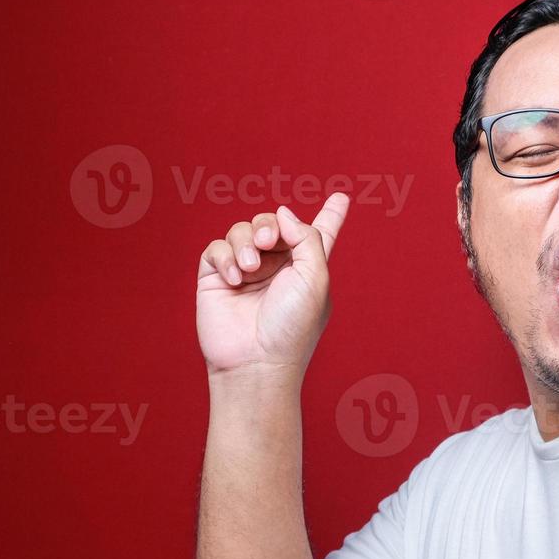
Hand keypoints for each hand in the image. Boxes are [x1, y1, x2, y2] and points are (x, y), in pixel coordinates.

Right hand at [196, 193, 350, 380]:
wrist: (256, 360)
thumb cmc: (292, 326)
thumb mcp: (316, 279)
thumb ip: (308, 238)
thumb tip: (284, 214)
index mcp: (307, 268)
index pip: (319, 235)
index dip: (331, 215)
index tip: (342, 197)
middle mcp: (277, 267)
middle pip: (272, 223)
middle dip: (268, 225)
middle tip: (270, 241)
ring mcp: (246, 271)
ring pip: (242, 231)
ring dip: (246, 243)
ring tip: (251, 269)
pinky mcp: (217, 278)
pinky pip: (217, 248)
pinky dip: (225, 257)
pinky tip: (235, 279)